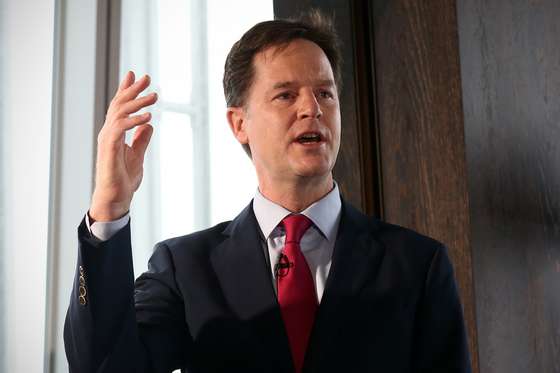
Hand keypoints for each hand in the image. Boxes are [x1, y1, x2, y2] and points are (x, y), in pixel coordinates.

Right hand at [89, 71, 157, 221]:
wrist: (116, 197)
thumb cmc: (124, 178)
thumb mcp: (138, 155)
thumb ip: (141, 139)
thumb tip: (148, 125)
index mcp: (115, 133)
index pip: (120, 107)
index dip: (126, 90)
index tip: (135, 75)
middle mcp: (108, 132)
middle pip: (119, 104)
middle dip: (132, 89)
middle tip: (146, 77)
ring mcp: (107, 139)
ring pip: (120, 112)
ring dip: (137, 103)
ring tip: (154, 96)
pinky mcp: (109, 147)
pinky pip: (120, 128)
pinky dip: (134, 120)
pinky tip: (148, 117)